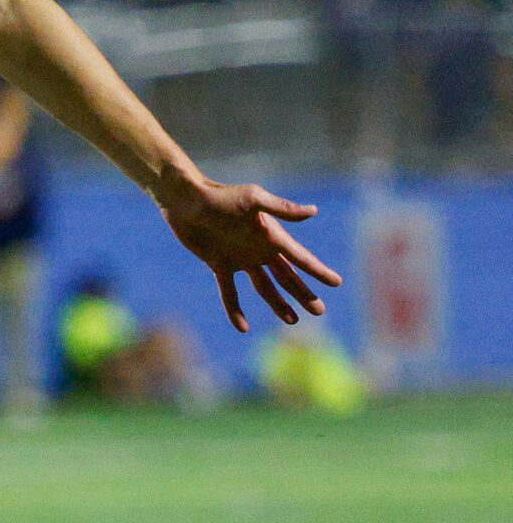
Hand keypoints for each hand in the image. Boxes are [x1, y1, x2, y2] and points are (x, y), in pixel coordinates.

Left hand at [156, 175, 343, 331]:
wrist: (186, 200)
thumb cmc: (220, 195)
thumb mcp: (253, 199)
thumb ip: (282, 208)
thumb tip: (314, 211)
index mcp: (272, 235)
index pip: (300, 257)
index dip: (318, 271)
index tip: (337, 282)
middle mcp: (260, 248)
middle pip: (286, 276)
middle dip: (303, 293)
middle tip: (320, 311)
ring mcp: (240, 258)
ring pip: (264, 287)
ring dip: (278, 303)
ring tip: (293, 320)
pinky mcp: (219, 264)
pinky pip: (230, 292)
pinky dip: (235, 309)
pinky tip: (242, 327)